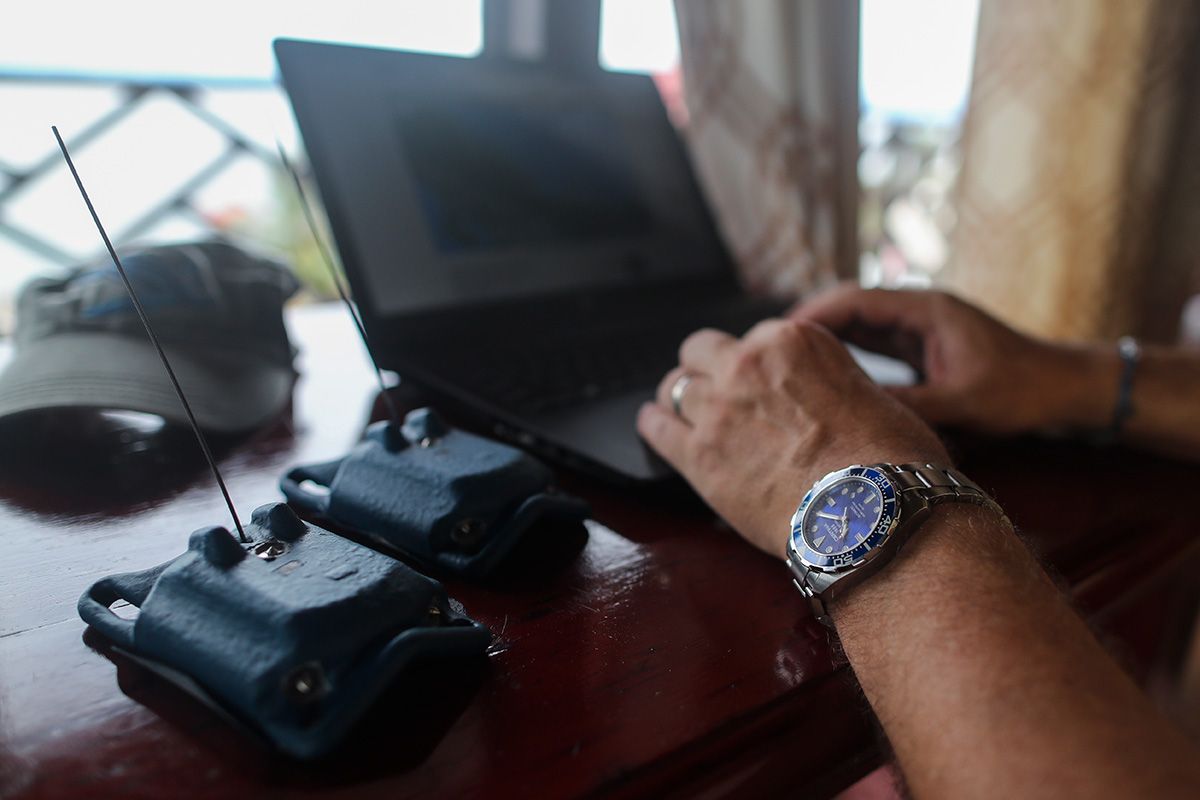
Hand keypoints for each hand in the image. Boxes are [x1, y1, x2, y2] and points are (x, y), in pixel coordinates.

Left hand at [637, 319, 948, 557]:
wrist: (872, 513)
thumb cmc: (890, 462)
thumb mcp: (870, 395)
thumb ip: (828, 385)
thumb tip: (819, 401)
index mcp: (794, 341)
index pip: (753, 338)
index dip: (753, 364)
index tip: (755, 383)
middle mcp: (750, 363)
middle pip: (702, 350)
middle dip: (708, 370)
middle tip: (716, 393)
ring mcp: (719, 408)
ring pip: (675, 386)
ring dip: (681, 399)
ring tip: (681, 412)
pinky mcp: (699, 455)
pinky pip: (656, 427)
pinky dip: (654, 425)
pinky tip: (655, 425)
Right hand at [792, 285, 1119, 434]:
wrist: (1063, 391)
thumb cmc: (1020, 392)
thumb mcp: (960, 402)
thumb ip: (906, 403)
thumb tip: (849, 413)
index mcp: (925, 309)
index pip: (854, 301)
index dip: (811, 317)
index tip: (777, 339)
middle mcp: (917, 311)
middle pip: (847, 308)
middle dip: (806, 327)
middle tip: (768, 353)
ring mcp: (917, 328)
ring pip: (855, 326)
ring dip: (821, 342)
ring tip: (782, 366)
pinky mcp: (920, 348)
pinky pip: (870, 346)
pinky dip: (843, 357)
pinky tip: (818, 378)